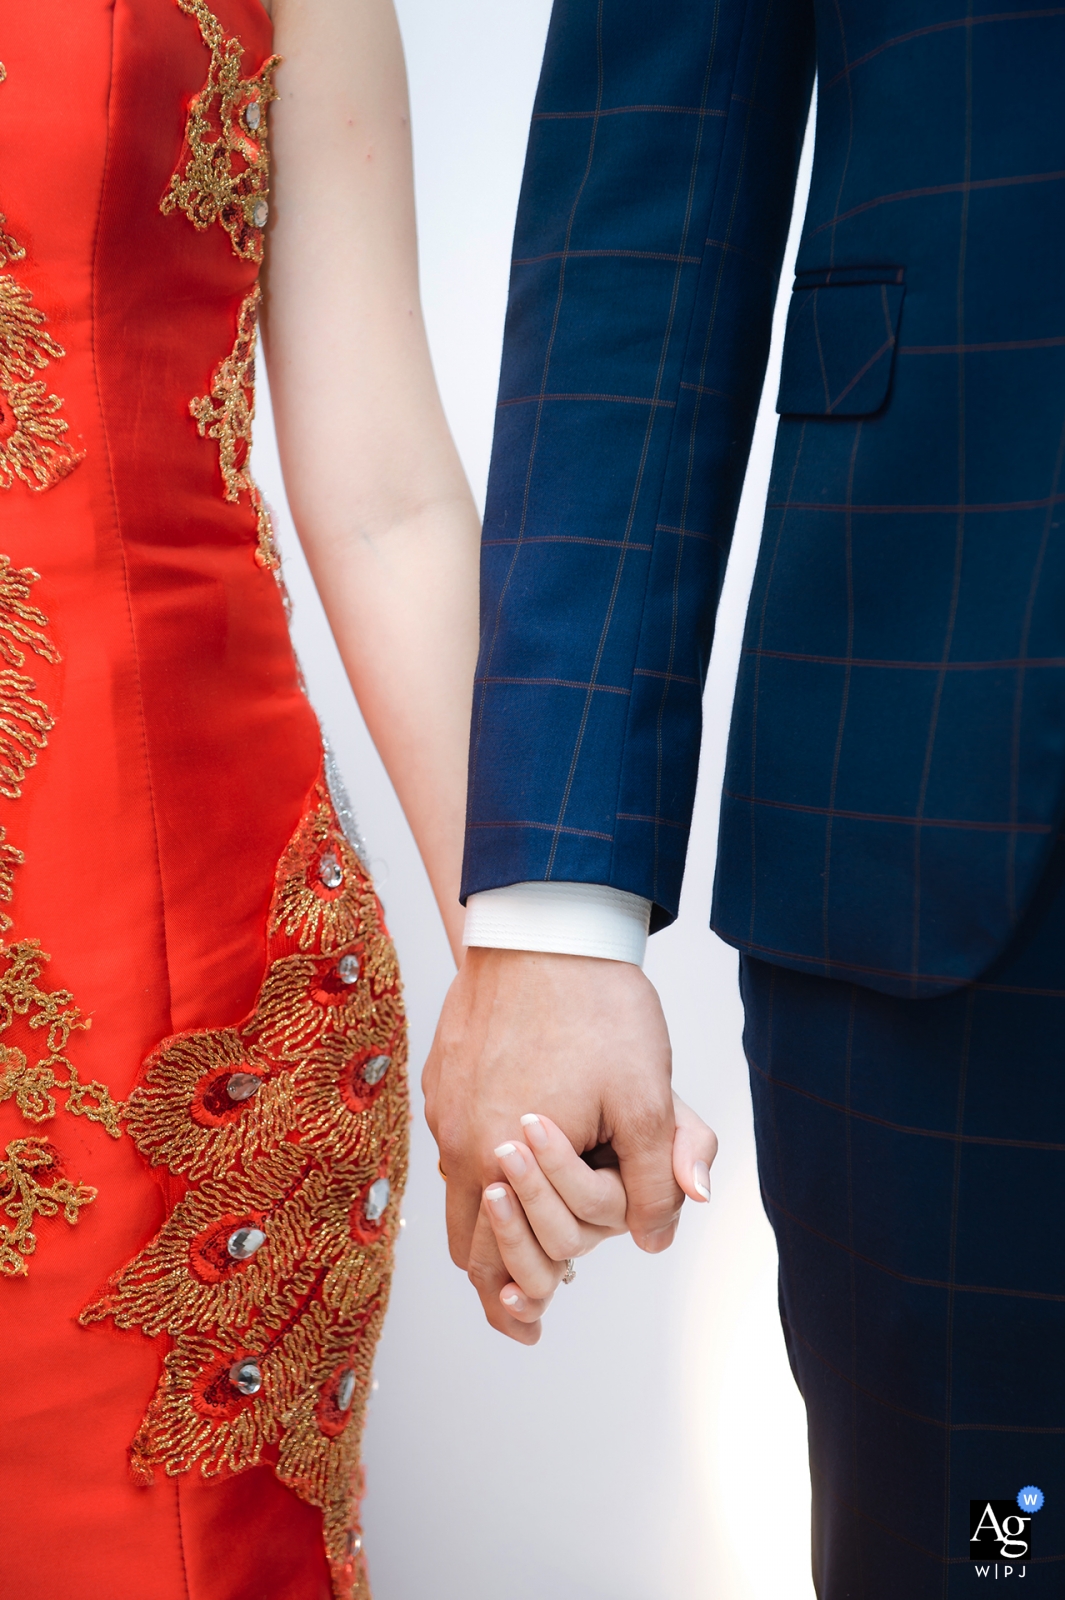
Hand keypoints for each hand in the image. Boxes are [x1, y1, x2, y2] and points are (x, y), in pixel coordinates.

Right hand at [422, 946, 715, 1341]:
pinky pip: (454, 1138)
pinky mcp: (442, 1071)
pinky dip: (483, 1160)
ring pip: (458, 1186)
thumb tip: (659, 1237)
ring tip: (532, 1218)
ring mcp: (442, 1102)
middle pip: (465, 1235)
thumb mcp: (648, 1095)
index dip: (511, 1304)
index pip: (490, 1262)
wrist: (543, 925)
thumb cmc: (598, 1009)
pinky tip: (518, 1145)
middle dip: (499, 1268)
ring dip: (492, 1211)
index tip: (531, 1327)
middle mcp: (456, 1138)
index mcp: (496, 1158)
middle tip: (530, 1295)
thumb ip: (657, 1176)